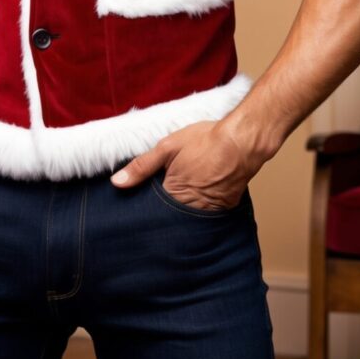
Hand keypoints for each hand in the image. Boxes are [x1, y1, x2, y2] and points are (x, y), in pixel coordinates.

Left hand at [109, 119, 257, 210]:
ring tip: (180, 198)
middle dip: (163, 213)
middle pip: (171, 217)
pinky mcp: (225, 207)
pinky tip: (199, 193)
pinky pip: (207, 214)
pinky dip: (200, 207)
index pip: (152, 212)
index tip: (139, 205)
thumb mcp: (167, 148)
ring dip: (182, 211)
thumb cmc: (205, 141)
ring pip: (189, 217)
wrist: (242, 141)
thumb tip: (117, 182)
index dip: (145, 208)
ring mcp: (210, 211)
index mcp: (174, 195)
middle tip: (161, 200)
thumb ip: (141, 167)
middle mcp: (192, 209)